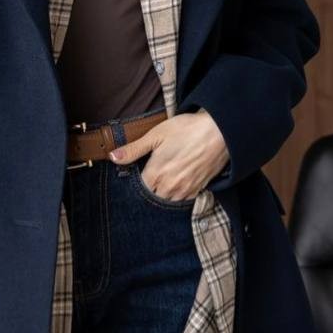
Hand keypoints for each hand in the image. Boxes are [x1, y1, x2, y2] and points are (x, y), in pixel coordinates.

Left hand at [109, 109, 229, 200]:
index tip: (139, 173)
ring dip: (163, 194)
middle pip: (152, 198)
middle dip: (150, 189)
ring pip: (167, 202)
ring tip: (165, 180)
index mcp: (155, 174)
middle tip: (153, 176)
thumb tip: (113, 157)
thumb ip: (133, 149)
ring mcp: (184, 191)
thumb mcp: (156, 134)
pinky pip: (183, 201)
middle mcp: (169, 187)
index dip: (137, 182)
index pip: (138, 189)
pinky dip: (178, 195)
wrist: (220, 132)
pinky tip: (178, 183)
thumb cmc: (187, 129)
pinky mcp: (198, 190)